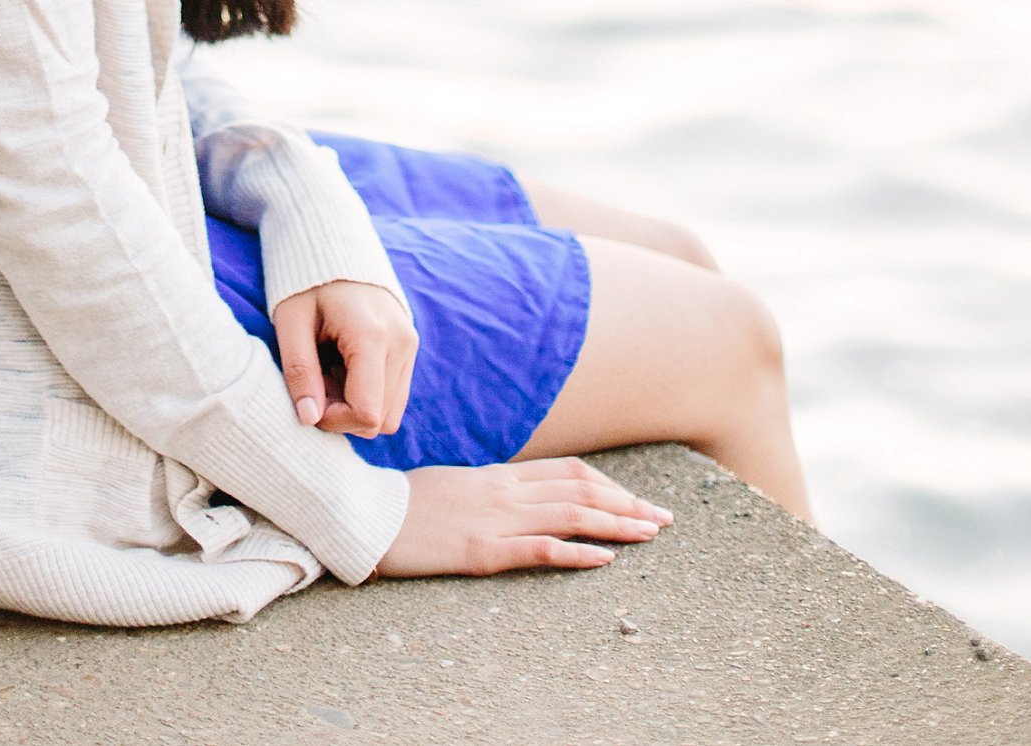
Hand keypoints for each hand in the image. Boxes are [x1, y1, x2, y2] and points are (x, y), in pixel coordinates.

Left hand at [271, 277, 413, 435]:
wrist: (334, 246)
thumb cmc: (304, 283)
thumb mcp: (290, 322)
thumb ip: (299, 371)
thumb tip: (309, 419)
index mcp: (371, 336)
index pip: (367, 413)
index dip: (335, 420)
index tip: (308, 401)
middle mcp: (401, 344)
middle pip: (382, 420)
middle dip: (345, 416)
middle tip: (315, 384)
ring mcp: (410, 346)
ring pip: (391, 412)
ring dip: (357, 406)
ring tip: (328, 373)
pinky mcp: (409, 348)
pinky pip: (394, 394)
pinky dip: (368, 394)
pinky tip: (342, 368)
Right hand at [377, 459, 670, 576]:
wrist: (366, 517)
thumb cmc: (407, 506)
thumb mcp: (456, 487)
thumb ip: (493, 490)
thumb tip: (526, 497)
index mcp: (498, 476)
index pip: (569, 471)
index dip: (610, 485)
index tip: (637, 500)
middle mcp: (503, 492)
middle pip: (580, 491)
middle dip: (628, 504)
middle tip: (664, 519)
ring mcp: (494, 520)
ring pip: (570, 515)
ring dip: (617, 525)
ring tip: (650, 534)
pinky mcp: (481, 551)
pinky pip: (539, 549)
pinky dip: (576, 553)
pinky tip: (603, 559)